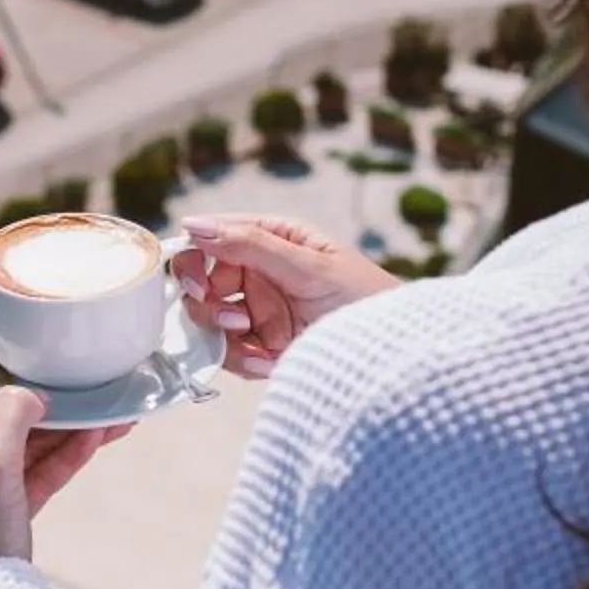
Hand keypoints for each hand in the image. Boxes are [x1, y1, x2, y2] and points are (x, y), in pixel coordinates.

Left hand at [0, 388, 131, 588]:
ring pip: (28, 441)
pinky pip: (40, 470)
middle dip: (42, 394)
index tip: (11, 339)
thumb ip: (10, 414)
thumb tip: (30, 393)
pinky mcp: (7, 509)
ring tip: (109, 405)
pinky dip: (67, 454)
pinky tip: (99, 435)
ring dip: (66, 424)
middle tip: (77, 374)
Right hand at [171, 215, 399, 377]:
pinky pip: (229, 353)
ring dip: (228, 337)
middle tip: (235, 322)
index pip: (213, 238)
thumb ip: (251, 245)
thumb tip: (194, 225)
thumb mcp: (309, 268)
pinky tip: (271, 363)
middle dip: (211, 306)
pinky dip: (244, 361)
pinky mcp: (262, 346)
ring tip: (262, 347)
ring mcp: (260, 311)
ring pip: (210, 322)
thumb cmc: (365, 299)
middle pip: (202, 284)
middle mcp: (261, 272)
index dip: (195, 259)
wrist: (394, 354)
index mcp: (273, 239)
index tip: (197, 284)